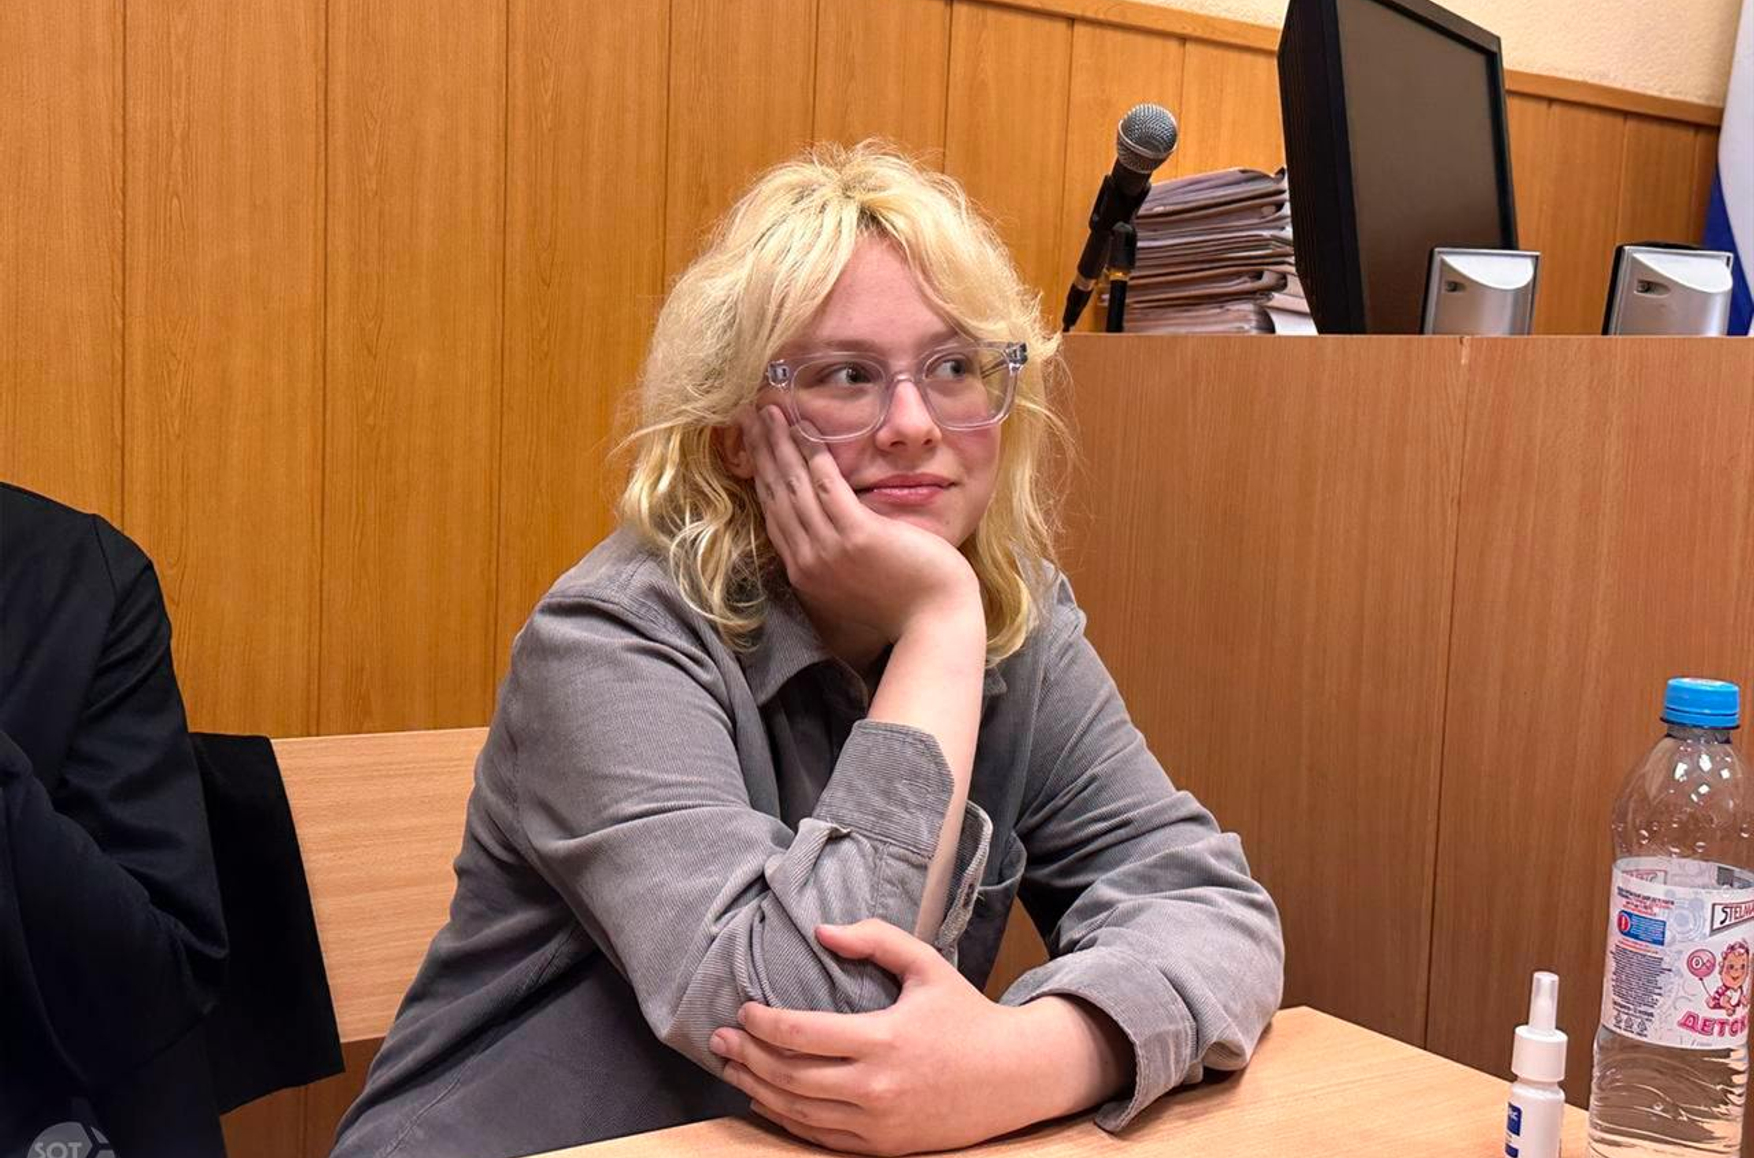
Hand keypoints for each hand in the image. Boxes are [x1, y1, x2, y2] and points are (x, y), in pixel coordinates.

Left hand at [708, 920, 1055, 1154]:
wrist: (1013, 1077)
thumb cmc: (966, 1015)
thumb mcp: (925, 965)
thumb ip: (874, 938)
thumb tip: (822, 931)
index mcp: (884, 1039)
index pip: (802, 1034)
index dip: (763, 1023)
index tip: (743, 1009)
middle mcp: (876, 1087)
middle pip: (790, 1077)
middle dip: (747, 1056)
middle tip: (719, 1039)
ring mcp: (878, 1124)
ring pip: (797, 1112)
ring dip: (756, 1090)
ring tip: (731, 1068)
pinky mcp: (882, 1147)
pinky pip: (820, 1137)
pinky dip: (785, 1119)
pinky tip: (765, 1100)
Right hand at [735, 404, 977, 642]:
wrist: (934, 624)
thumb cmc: (905, 603)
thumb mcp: (856, 580)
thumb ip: (836, 555)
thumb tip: (829, 524)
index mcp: (805, 573)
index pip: (773, 513)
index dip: (760, 475)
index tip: (751, 445)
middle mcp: (808, 562)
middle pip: (776, 495)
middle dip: (760, 452)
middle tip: (748, 416)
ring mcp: (830, 551)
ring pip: (795, 486)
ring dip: (780, 444)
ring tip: (769, 411)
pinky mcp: (858, 537)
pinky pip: (828, 487)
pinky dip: (814, 456)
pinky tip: (805, 429)